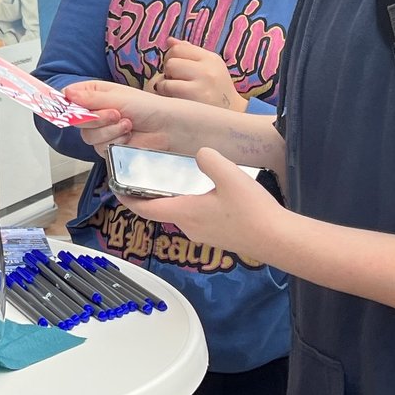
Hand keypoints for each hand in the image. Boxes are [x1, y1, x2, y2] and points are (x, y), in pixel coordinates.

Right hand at [62, 79, 181, 152]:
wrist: (167, 128)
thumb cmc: (148, 108)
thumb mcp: (118, 98)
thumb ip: (91, 98)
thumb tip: (67, 94)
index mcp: (95, 94)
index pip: (70, 97)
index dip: (67, 103)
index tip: (70, 108)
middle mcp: (95, 111)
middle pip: (76, 120)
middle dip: (96, 119)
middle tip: (114, 114)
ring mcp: (101, 130)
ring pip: (88, 136)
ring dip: (109, 131)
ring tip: (127, 124)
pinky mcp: (108, 147)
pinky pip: (100, 148)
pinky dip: (115, 141)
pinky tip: (128, 135)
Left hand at [114, 148, 288, 260]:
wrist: (278, 240)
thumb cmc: (252, 211)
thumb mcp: (229, 175)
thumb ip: (209, 159)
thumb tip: (201, 154)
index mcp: (184, 212)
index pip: (145, 208)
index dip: (127, 198)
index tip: (116, 188)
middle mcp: (189, 227)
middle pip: (162, 210)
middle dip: (152, 195)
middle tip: (147, 176)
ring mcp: (205, 235)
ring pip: (182, 214)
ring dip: (176, 199)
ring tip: (179, 179)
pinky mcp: (219, 237)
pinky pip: (199, 219)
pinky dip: (194, 205)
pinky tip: (210, 193)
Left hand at [151, 38, 238, 109]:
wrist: (232, 116)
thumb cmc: (216, 91)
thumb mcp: (209, 68)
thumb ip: (190, 53)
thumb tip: (170, 41)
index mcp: (211, 59)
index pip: (179, 47)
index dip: (171, 57)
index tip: (176, 70)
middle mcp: (208, 69)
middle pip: (171, 59)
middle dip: (168, 70)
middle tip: (175, 81)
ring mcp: (202, 83)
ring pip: (168, 71)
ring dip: (165, 82)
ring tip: (174, 90)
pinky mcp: (194, 98)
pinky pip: (168, 87)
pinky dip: (164, 92)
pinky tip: (173, 98)